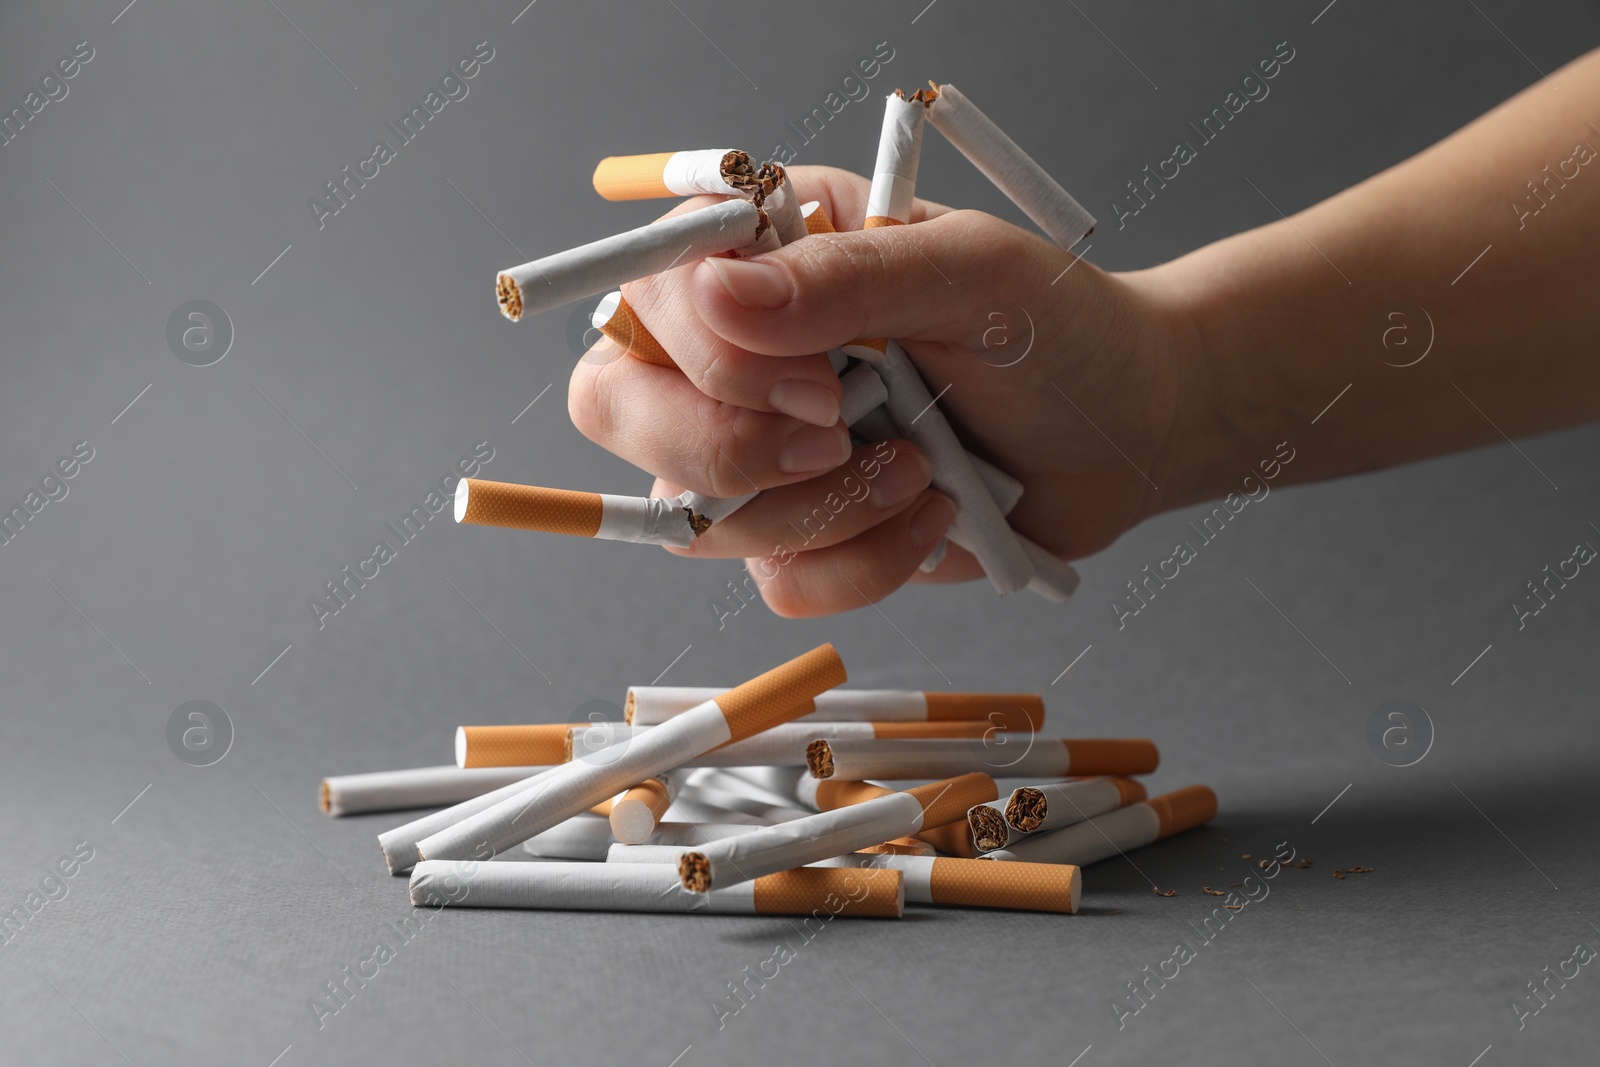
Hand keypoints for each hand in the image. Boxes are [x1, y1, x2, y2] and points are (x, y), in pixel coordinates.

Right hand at [568, 165, 1223, 615]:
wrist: (1127, 429)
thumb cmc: (1058, 329)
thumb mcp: (970, 272)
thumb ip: (844, 277)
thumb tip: (710, 291)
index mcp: (765, 254)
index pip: (645, 293)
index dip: (704, 356)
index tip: (824, 385)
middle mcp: (736, 352)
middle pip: (616, 408)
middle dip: (723, 449)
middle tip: (839, 440)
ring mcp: (760, 449)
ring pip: (696, 515)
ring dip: (823, 510)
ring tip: (925, 469)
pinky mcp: (802, 532)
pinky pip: (775, 581)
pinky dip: (861, 564)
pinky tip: (933, 518)